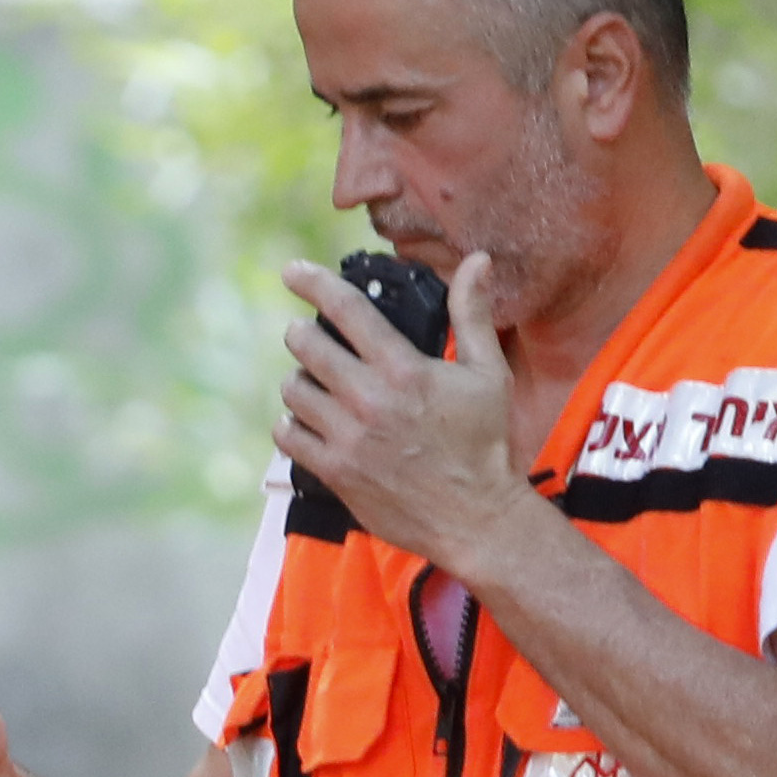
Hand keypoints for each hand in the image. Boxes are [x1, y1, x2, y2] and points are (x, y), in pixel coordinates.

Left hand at [277, 248, 540, 576]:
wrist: (474, 516)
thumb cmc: (485, 443)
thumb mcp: (488, 373)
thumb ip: (471, 314)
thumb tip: (476, 261)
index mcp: (404, 369)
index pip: (347, 311)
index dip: (314, 284)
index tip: (292, 272)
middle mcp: (369, 400)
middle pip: (308, 348)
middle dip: (302, 334)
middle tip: (306, 334)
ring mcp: (347, 438)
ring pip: (293, 392)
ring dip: (298, 380)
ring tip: (314, 382)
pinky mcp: (334, 472)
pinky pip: (288, 436)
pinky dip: (290, 423)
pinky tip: (305, 420)